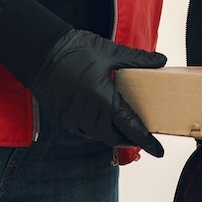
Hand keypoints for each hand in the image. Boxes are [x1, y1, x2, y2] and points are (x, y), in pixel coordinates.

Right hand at [30, 29, 166, 156]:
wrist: (40, 52)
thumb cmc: (75, 50)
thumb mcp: (110, 52)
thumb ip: (138, 59)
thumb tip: (161, 60)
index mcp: (103, 99)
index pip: (130, 126)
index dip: (146, 140)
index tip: (159, 151)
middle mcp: (88, 114)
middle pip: (115, 136)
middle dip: (130, 138)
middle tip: (143, 132)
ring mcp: (74, 118)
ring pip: (99, 135)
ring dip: (114, 133)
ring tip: (126, 125)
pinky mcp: (64, 118)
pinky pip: (85, 131)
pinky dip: (98, 129)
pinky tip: (103, 118)